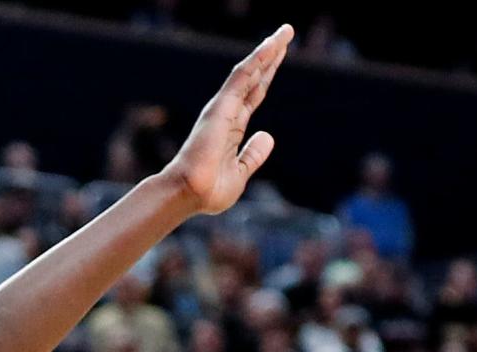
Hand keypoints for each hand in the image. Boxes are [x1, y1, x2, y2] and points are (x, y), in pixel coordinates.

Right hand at [164, 24, 292, 215]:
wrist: (189, 195)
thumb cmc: (208, 192)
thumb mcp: (240, 173)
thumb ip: (253, 155)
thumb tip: (269, 136)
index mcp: (232, 128)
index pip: (254, 95)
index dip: (267, 75)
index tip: (280, 56)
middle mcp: (227, 113)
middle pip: (255, 78)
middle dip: (271, 56)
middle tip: (287, 33)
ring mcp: (224, 108)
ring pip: (250, 71)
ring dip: (269, 50)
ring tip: (286, 32)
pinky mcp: (221, 106)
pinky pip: (242, 77)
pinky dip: (257, 60)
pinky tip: (271, 45)